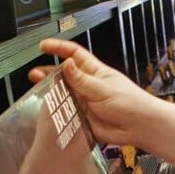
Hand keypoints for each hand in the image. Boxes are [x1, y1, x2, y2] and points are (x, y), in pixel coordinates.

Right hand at [29, 39, 156, 147]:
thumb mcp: (103, 88)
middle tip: (34, 75)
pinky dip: (59, 114)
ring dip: (52, 94)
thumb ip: (82, 79)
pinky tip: (50, 112)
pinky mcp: (84, 119)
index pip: (74, 54)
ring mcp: (85, 103)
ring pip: (63, 96)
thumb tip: (66, 64)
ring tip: (39, 92)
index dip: (59, 48)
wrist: (140, 127)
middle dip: (48, 74)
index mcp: (95, 72)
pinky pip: (68, 115)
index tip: (43, 46)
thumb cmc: (130, 103)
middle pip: (64, 76)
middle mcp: (88, 86)